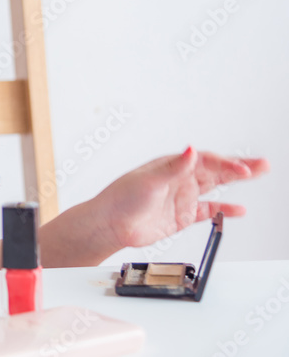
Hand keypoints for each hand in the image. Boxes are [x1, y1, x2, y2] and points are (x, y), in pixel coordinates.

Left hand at [93, 146, 268, 250]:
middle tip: (262, 164)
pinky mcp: (182, 216)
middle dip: (239, 166)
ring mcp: (182, 197)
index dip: (226, 164)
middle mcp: (179, 179)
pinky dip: (224, 210)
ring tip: (256, 175)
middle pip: (215, 170)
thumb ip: (174, 167)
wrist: (111, 224)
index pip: (206, 161)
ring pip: (215, 188)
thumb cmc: (122, 198)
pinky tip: (238, 209)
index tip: (244, 170)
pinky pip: (208, 211)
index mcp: (171, 165)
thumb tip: (191, 150)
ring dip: (235, 184)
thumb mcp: (150, 180)